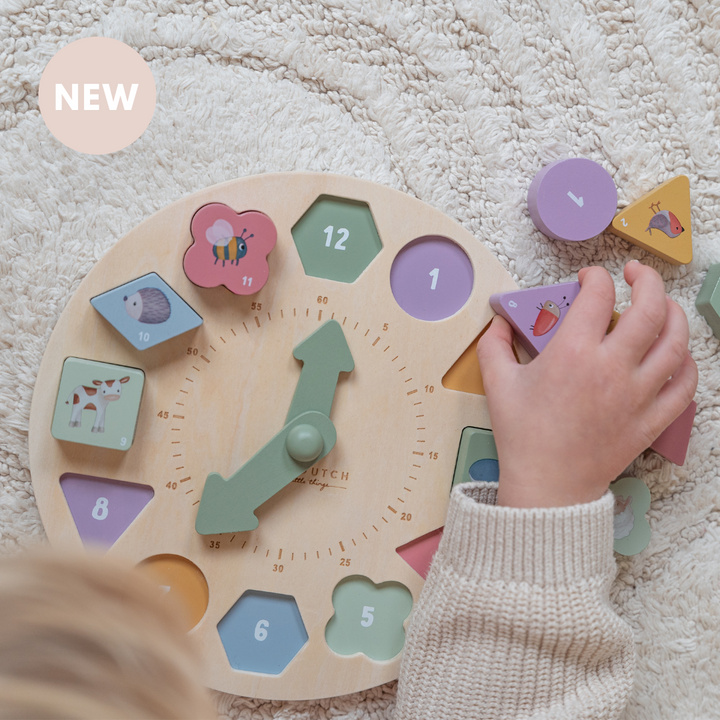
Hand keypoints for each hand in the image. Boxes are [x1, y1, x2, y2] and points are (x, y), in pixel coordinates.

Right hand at [476, 262, 697, 507]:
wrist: (547, 485)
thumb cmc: (521, 434)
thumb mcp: (497, 383)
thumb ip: (494, 345)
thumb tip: (499, 323)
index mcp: (573, 353)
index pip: (598, 296)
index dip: (595, 276)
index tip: (589, 278)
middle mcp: (612, 367)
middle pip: (650, 308)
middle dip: (647, 280)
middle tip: (635, 274)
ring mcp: (638, 394)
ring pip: (675, 342)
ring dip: (674, 315)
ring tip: (663, 306)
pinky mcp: (652, 420)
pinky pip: (684, 385)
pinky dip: (686, 363)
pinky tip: (676, 354)